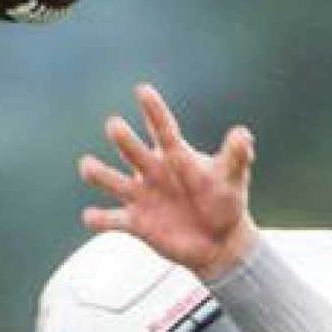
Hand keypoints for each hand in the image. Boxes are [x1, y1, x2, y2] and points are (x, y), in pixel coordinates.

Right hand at [80, 83, 258, 279]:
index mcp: (175, 156)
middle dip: (123, 139)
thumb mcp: (233, 179)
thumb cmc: (224, 201)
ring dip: (99, 174)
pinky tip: (91, 216)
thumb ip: (236, 157)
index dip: (154, 111)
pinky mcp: (135, 223)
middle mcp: (152, 171)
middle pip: (133, 150)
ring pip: (113, 181)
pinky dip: (100, 219)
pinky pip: (112, 220)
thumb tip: (244, 135)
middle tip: (115, 126)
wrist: (220, 241)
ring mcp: (141, 196)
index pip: (163, 129)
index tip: (143, 90)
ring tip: (87, 167)